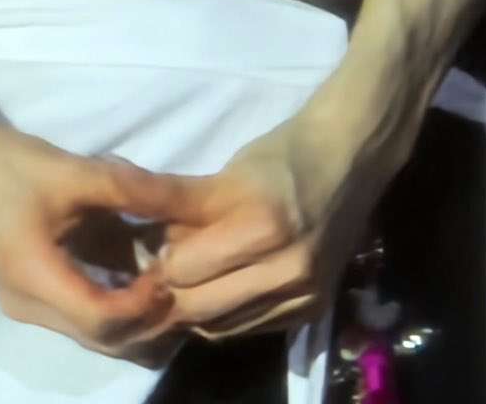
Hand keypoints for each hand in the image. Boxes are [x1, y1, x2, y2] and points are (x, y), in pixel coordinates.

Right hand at [0, 115, 188, 368]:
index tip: (172, 267)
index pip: (103, 320)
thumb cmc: (1, 164)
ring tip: (166, 275)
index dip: (145, 303)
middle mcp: (28, 307)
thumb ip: (127, 189)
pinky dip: (112, 303)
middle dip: (148, 318)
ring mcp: (23, 305)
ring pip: (91, 333)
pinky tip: (136, 270)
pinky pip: (77, 315)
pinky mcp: (24, 292)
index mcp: (34, 280)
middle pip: (101, 339)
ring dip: (133, 315)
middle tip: (182, 279)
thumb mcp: (68, 170)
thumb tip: (187, 202)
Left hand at [146, 105, 407, 343]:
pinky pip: (251, 328)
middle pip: (200, 307)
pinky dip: (229, 313)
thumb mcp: (224, 173)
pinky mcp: (313, 312)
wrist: (350, 160)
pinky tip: (226, 285)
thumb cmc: (281, 157)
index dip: (162, 256)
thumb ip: (176, 204)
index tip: (156, 241)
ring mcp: (305, 295)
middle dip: (176, 287)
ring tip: (197, 274)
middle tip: (170, 262)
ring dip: (200, 305)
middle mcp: (289, 269)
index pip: (183, 270)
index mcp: (264, 225)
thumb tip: (136, 240)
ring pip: (222, 327)